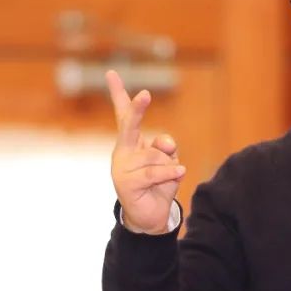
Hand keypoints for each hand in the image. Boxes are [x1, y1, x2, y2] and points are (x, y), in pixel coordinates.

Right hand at [106, 70, 185, 233]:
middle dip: (138, 109)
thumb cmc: (159, 184)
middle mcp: (123, 151)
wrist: (150, 216)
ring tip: (164, 179)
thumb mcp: (167, 161)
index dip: (118, 93)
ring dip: (169, 166)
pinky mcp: (127, 184)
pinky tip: (179, 173)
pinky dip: (171, 172)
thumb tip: (163, 143)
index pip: (123, 114)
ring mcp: (122, 168)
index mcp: (131, 142)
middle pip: (129, 125)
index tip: (111, 73)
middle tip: (146, 93)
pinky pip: (157, 171)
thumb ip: (165, 147)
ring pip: (156, 155)